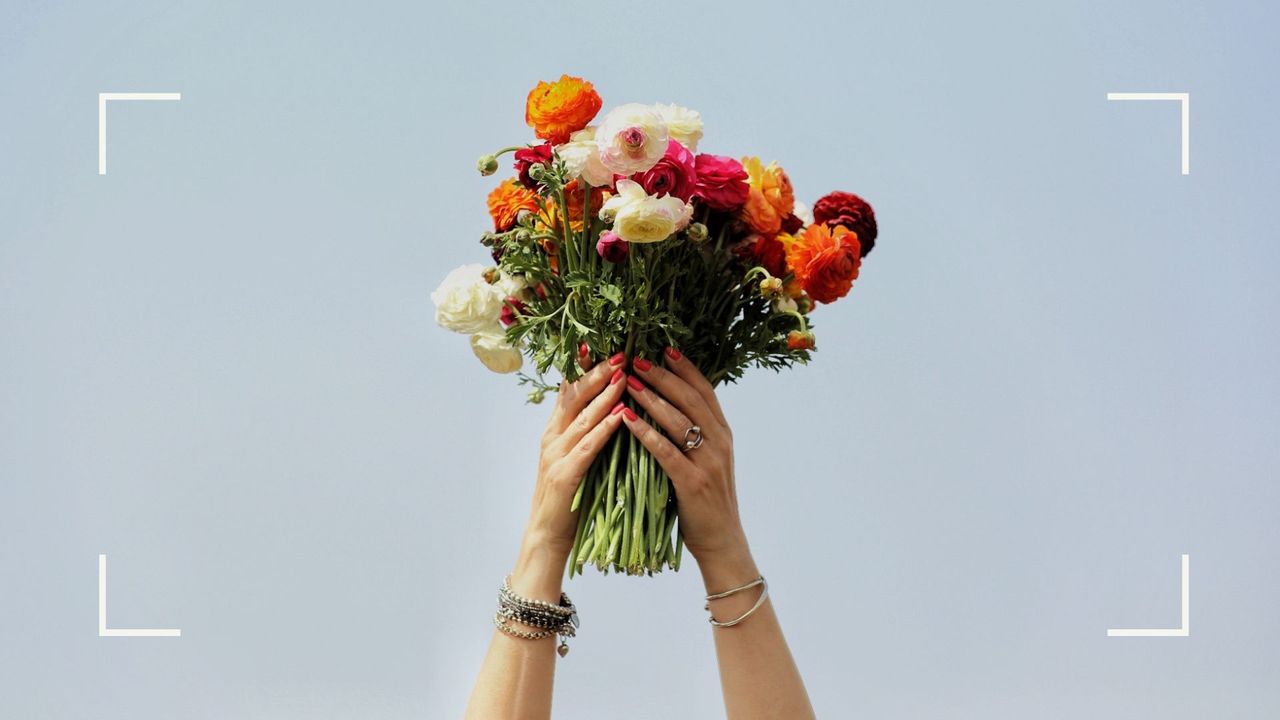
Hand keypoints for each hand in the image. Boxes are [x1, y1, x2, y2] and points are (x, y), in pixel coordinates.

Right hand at [513, 355, 626, 598]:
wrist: (547, 538)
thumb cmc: (569, 498)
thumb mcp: (577, 457)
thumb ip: (589, 432)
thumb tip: (614, 405)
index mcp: (556, 430)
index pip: (571, 389)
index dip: (587, 365)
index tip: (606, 342)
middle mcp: (552, 437)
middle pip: (575, 395)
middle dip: (598, 371)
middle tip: (621, 351)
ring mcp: (555, 455)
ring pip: (582, 416)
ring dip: (604, 393)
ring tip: (624, 373)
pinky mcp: (564, 476)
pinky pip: (587, 447)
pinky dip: (604, 428)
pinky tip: (620, 415)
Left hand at [618, 347, 751, 570]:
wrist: (721, 541)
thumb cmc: (705, 501)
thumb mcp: (707, 460)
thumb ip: (695, 433)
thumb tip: (669, 405)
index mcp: (723, 433)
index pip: (705, 391)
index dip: (685, 368)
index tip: (664, 347)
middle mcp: (720, 442)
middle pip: (691, 398)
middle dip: (663, 376)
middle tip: (638, 358)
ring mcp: (709, 462)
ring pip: (679, 420)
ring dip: (651, 398)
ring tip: (627, 381)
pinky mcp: (693, 482)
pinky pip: (666, 451)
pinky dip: (645, 432)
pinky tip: (626, 419)